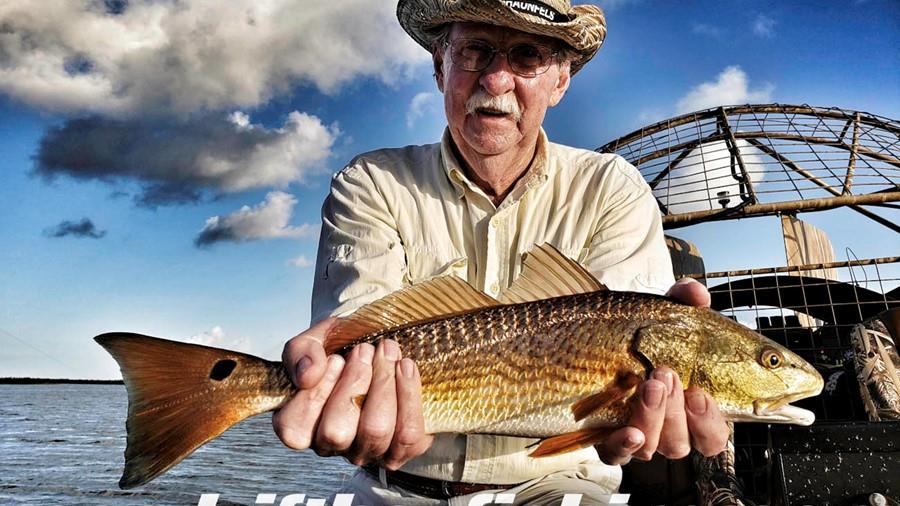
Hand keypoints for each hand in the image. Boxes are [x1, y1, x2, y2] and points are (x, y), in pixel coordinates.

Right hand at [271, 318, 432, 468]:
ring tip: (387, 352)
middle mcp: (332, 447)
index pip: (295, 429)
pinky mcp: (400, 451)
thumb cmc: (341, 349)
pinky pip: (407, 434)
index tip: (336, 359)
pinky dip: (409, 394)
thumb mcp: (314, 341)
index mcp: (302, 427)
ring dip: (383, 383)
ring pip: (375, 431)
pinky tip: (406, 366)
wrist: (379, 344)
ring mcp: (366, 452)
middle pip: (337, 432)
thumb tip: (307, 375)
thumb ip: (300, 353)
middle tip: (364, 349)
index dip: (315, 395)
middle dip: (355, 382)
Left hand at [597, 278, 728, 463]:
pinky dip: (624, 444)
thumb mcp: (660, 314)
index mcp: (687, 408)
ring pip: (655, 447)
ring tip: (646, 384)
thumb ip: (682, 301)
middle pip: (683, 442)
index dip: (710, 422)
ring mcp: (634, 434)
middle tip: (665, 374)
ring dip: (654, 417)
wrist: (585, 342)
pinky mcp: (604, 438)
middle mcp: (664, 427)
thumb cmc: (634, 335)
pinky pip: (617, 454)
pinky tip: (628, 430)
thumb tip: (696, 293)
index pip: (712, 435)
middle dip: (676, 410)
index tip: (700, 395)